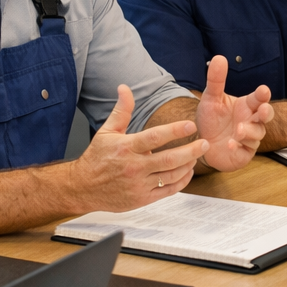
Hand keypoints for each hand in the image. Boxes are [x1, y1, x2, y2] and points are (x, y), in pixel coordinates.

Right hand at [70, 84, 208, 210]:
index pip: (155, 137)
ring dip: (188, 165)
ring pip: (171, 175)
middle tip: (205, 142)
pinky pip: (168, 190)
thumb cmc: (96, 158)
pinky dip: (181, 181)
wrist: (81, 188)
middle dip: (191, 150)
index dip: (175, 130)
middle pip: (169, 159)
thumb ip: (121, 110)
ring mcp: (139, 184)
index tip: (191, 125)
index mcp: (126, 147)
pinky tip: (188, 171)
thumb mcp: (107, 132)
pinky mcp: (142, 199)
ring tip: (197, 155)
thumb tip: (124, 88)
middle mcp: (133, 166)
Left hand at [193, 56, 272, 170]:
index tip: (263, 90)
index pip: (259, 98)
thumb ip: (216, 80)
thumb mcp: (211, 99)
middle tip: (262, 110)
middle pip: (266, 115)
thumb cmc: (211, 119)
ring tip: (238, 130)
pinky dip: (240, 146)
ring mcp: (250, 137)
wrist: (202, 144)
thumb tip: (219, 57)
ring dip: (250, 131)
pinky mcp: (244, 152)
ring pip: (258, 133)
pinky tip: (231, 144)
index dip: (263, 94)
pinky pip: (247, 149)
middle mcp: (251, 120)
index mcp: (246, 105)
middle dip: (266, 112)